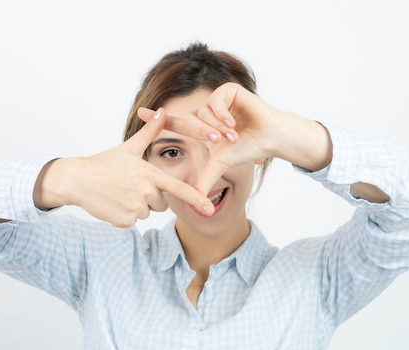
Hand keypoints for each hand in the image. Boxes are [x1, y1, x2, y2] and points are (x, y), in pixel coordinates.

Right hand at [34, 108, 213, 226]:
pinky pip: (135, 220)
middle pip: (162, 202)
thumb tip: (162, 111)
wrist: (77, 180)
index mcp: (149, 174)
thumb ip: (150, 132)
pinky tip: (114, 202)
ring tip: (121, 192)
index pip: (178, 188)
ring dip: (139, 205)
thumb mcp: (129, 147)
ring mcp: (134, 208)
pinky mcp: (125, 220)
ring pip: (148, 212)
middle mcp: (145, 192)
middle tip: (131, 185)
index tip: (209, 208)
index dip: (196, 198)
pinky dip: (126, 214)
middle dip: (151, 196)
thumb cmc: (105, 163)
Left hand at [139, 82, 331, 192]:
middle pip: (189, 121)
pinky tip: (233, 123)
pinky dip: (222, 115)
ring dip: (216, 127)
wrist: (269, 138)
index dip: (157, 119)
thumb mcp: (220, 165)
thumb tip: (194, 200)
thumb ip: (204, 179)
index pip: (174, 122)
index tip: (139, 113)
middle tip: (217, 141)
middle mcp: (206, 111)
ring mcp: (216, 100)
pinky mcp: (227, 91)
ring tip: (232, 135)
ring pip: (202, 112)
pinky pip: (215, 102)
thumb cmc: (246, 148)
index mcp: (201, 126)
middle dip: (202, 133)